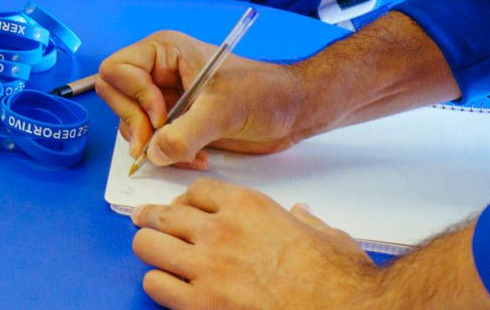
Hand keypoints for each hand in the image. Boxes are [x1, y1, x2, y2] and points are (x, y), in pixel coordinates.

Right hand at [97, 31, 308, 168]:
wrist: (293, 112)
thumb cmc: (263, 94)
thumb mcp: (223, 110)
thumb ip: (185, 133)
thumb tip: (152, 155)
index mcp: (164, 52)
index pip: (117, 70)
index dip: (134, 96)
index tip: (162, 118)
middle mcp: (157, 73)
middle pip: (116, 96)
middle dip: (136, 124)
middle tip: (158, 144)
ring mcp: (165, 98)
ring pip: (131, 123)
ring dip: (154, 145)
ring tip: (189, 154)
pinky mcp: (176, 123)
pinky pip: (152, 141)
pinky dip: (168, 154)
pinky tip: (197, 158)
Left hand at [131, 180, 378, 308]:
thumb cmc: (341, 280)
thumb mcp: (328, 236)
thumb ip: (307, 222)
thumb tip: (301, 213)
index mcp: (249, 206)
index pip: (195, 191)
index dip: (187, 201)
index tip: (185, 211)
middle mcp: (220, 229)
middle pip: (162, 213)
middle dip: (154, 220)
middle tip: (149, 225)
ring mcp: (207, 266)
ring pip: (148, 244)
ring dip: (151, 250)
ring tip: (156, 256)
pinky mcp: (203, 303)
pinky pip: (156, 284)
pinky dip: (159, 285)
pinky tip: (170, 288)